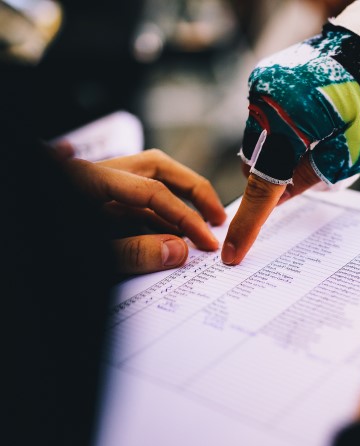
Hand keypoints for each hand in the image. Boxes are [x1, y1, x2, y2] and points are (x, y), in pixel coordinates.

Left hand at [63, 149, 225, 274]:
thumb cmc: (36, 250)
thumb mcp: (91, 255)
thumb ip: (133, 253)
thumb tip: (179, 250)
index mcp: (88, 178)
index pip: (154, 191)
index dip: (186, 217)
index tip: (207, 240)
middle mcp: (94, 174)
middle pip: (158, 168)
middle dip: (193, 190)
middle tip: (217, 216)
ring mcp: (92, 187)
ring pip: (146, 182)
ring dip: (176, 202)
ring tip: (199, 226)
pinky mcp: (91, 204)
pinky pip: (131, 203)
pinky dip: (155, 217)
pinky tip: (170, 237)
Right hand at [222, 0, 359, 264]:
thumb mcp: (349, 155)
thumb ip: (307, 180)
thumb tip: (278, 198)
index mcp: (281, 119)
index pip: (261, 184)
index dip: (248, 224)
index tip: (232, 253)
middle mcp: (263, 96)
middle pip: (255, 160)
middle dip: (277, 178)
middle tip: (315, 173)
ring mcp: (265, 82)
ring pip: (262, 139)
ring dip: (283, 152)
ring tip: (324, 139)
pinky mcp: (272, 76)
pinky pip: (268, 118)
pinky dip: (286, 131)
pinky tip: (316, 125)